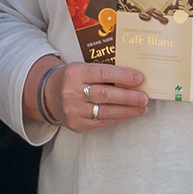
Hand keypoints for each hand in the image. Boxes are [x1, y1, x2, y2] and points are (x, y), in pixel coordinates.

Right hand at [32, 56, 150, 130]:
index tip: (140, 79)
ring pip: (105, 111)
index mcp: (75, 73)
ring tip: (141, 108)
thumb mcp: (83, 69)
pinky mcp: (76, 124)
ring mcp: (73, 110)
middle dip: (128, 97)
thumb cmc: (72, 79)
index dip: (123, 76)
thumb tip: (133, 78)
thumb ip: (104, 73)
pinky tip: (128, 114)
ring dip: (127, 110)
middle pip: (105, 95)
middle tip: (144, 98)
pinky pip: (101, 122)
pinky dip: (117, 118)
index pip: (102, 73)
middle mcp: (72, 92)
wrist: (48, 95)